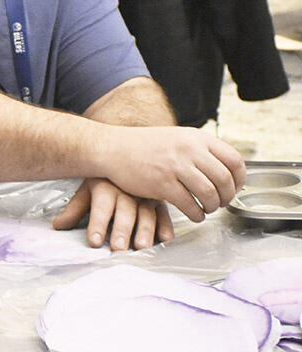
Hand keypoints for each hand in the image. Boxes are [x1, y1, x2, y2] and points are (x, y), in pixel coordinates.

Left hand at [52, 178, 173, 250]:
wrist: (126, 153)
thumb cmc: (104, 179)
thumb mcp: (87, 190)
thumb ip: (74, 210)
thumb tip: (57, 226)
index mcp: (106, 188)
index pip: (101, 206)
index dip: (97, 224)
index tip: (93, 241)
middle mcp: (127, 191)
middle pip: (124, 211)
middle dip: (121, 229)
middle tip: (118, 247)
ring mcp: (146, 195)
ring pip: (146, 214)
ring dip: (145, 230)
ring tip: (141, 246)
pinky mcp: (160, 200)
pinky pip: (165, 213)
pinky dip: (166, 226)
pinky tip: (165, 238)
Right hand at [97, 126, 245, 222]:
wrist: (112, 148)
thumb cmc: (143, 145)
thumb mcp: (177, 137)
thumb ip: (200, 150)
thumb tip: (225, 170)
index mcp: (196, 138)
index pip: (234, 160)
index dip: (240, 179)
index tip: (235, 187)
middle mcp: (188, 150)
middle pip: (224, 180)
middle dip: (227, 196)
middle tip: (222, 202)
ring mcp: (175, 167)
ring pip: (209, 194)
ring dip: (213, 206)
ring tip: (206, 208)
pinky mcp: (162, 184)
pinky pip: (190, 205)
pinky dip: (197, 214)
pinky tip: (194, 213)